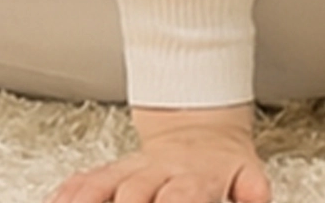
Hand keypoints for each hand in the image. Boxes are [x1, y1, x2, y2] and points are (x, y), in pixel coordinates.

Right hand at [49, 107, 269, 202]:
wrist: (198, 129)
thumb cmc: (220, 167)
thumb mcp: (247, 174)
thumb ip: (251, 189)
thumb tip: (257, 197)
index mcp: (193, 176)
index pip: (182, 197)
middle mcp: (156, 172)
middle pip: (133, 193)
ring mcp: (129, 171)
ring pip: (101, 186)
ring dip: (86, 201)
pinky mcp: (109, 173)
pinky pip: (83, 182)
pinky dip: (67, 195)